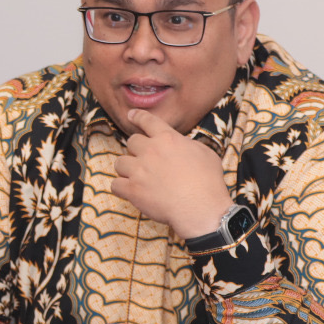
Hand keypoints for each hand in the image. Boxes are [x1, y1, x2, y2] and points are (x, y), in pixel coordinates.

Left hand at [112, 109, 233, 239]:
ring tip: (137, 177)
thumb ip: (188, 145)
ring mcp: (139, 170)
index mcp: (168, 139)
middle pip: (132, 142)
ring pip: (120, 162)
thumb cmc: (208, 183)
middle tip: (146, 161)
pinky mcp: (132, 189)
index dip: (138, 116)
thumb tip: (181, 144)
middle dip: (137, 150)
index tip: (131, 115)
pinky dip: (121, 188)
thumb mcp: (205, 153)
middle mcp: (150, 150)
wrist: (201, 208)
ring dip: (127, 169)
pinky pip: (115, 184)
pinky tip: (130, 191)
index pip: (147, 120)